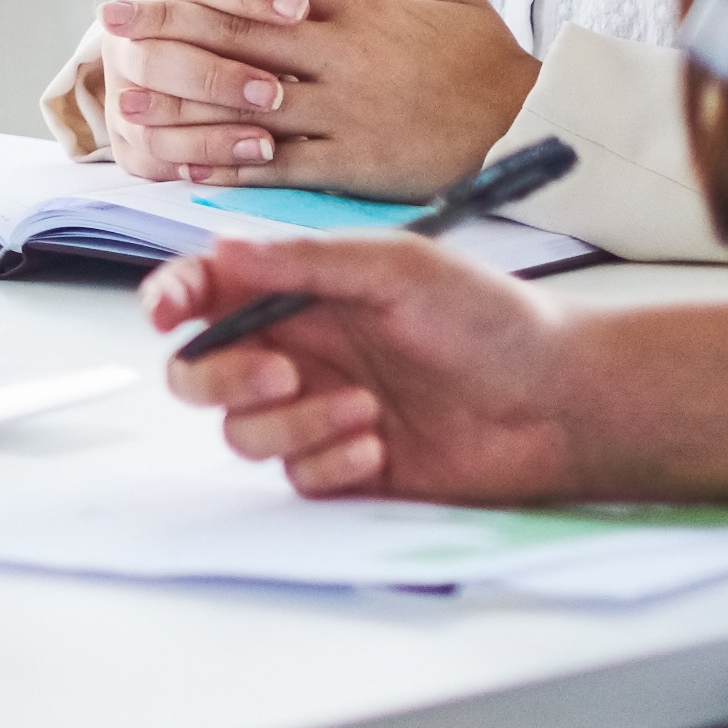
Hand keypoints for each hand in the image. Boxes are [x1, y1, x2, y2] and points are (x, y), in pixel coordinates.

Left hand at [96, 0, 539, 198]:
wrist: (533, 130)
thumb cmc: (487, 62)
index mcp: (366, 6)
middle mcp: (348, 54)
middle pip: (242, 30)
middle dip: (171, 22)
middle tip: (113, 17)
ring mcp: (347, 112)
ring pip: (246, 102)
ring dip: (178, 101)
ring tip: (125, 98)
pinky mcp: (352, 166)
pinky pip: (276, 165)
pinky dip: (225, 163)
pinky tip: (181, 163)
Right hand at [139, 235, 608, 503]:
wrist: (559, 403)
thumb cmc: (492, 322)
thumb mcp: (397, 268)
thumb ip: (303, 263)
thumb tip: (220, 251)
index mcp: (300, 296)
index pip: (207, 293)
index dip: (171, 298)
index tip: (168, 310)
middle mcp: (297, 354)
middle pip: (200, 373)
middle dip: (224, 378)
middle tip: (281, 374)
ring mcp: (316, 415)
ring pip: (242, 432)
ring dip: (294, 424)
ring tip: (366, 410)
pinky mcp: (343, 470)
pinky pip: (295, 476)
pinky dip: (328, 460)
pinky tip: (379, 446)